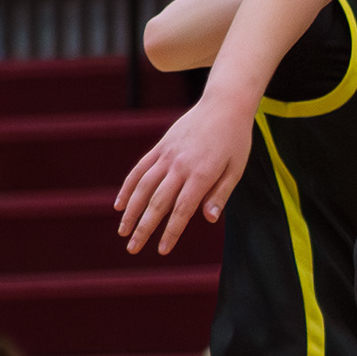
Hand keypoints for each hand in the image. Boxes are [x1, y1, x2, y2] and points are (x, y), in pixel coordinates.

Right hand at [116, 94, 254, 253]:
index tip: (162, 250)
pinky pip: (139, 169)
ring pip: (143, 187)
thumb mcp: (237, 169)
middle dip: (144, 228)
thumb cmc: (235, 140)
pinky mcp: (160, 147)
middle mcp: (180, 166)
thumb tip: (208, 219)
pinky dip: (128, 187)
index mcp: (202, 174)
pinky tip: (119, 204)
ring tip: (122, 231)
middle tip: (132, 249)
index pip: (182, 210)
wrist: (224, 104)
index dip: (171, 232)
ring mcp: (167, 155)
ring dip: (130, 211)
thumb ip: (220, 194)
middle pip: (157, 203)